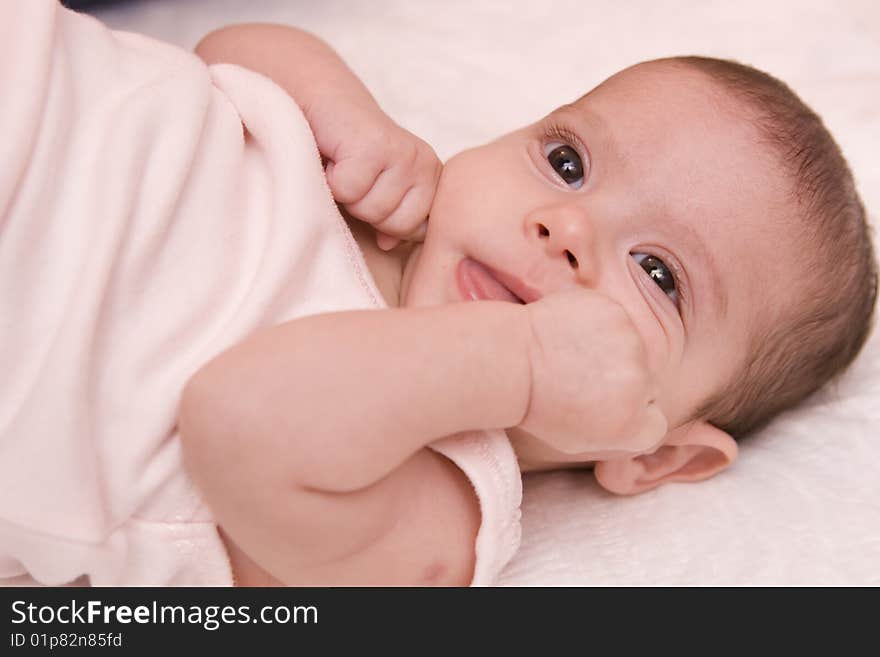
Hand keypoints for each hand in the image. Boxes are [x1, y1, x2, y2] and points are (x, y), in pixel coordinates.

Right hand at [314, 104, 441, 249]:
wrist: (321, 101)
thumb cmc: (347, 153)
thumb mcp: (377, 191)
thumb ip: (393, 219)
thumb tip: (390, 244)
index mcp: (432, 176)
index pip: (415, 230)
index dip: (384, 221)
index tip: (369, 190)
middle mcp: (424, 163)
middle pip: (396, 224)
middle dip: (365, 210)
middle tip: (353, 177)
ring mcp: (403, 153)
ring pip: (371, 210)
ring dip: (346, 194)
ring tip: (343, 165)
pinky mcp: (375, 146)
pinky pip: (348, 192)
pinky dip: (330, 180)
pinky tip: (333, 157)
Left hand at [520, 289, 667, 457]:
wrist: (511, 363)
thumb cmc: (538, 406)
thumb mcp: (578, 440)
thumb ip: (618, 434)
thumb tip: (643, 418)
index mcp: (634, 428)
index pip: (654, 420)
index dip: (628, 410)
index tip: (601, 403)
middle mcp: (641, 387)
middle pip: (649, 382)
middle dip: (623, 379)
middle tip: (583, 376)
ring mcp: (631, 346)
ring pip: (635, 348)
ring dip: (613, 349)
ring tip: (575, 355)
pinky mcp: (617, 314)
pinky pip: (617, 321)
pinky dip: (599, 324)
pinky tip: (573, 334)